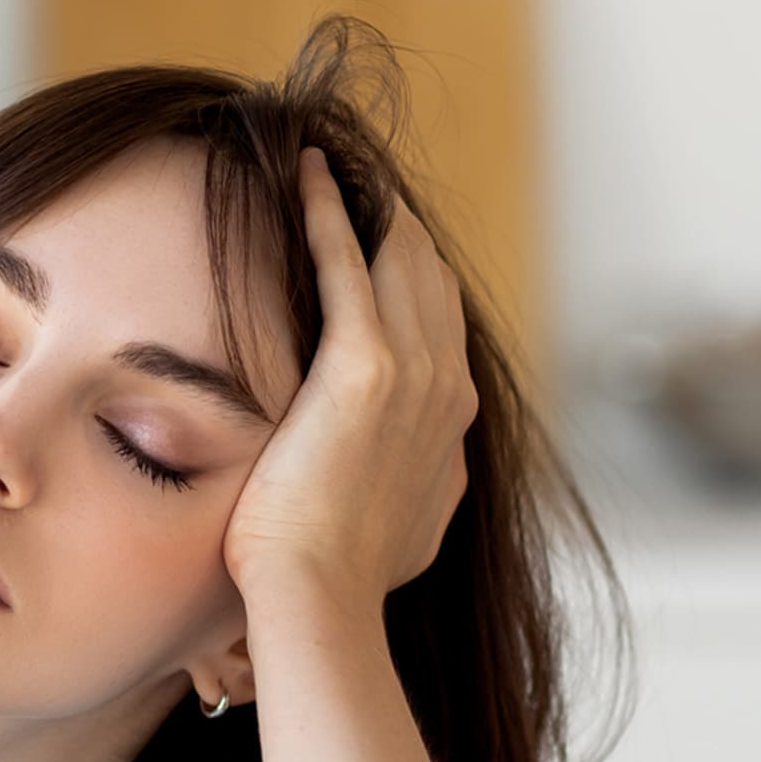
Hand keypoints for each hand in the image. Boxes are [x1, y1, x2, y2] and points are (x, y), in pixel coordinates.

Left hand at [222, 147, 476, 606]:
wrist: (321, 597)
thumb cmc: (344, 579)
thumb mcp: (410, 526)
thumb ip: (425, 483)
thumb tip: (435, 473)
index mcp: (453, 419)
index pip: (442, 322)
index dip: (415, 276)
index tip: (382, 242)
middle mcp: (447, 384)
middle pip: (430, 277)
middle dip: (395, 227)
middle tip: (355, 181)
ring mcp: (413, 370)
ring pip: (397, 258)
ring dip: (365, 206)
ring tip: (327, 164)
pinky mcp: (363, 363)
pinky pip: (344, 261)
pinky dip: (327, 210)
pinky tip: (306, 172)